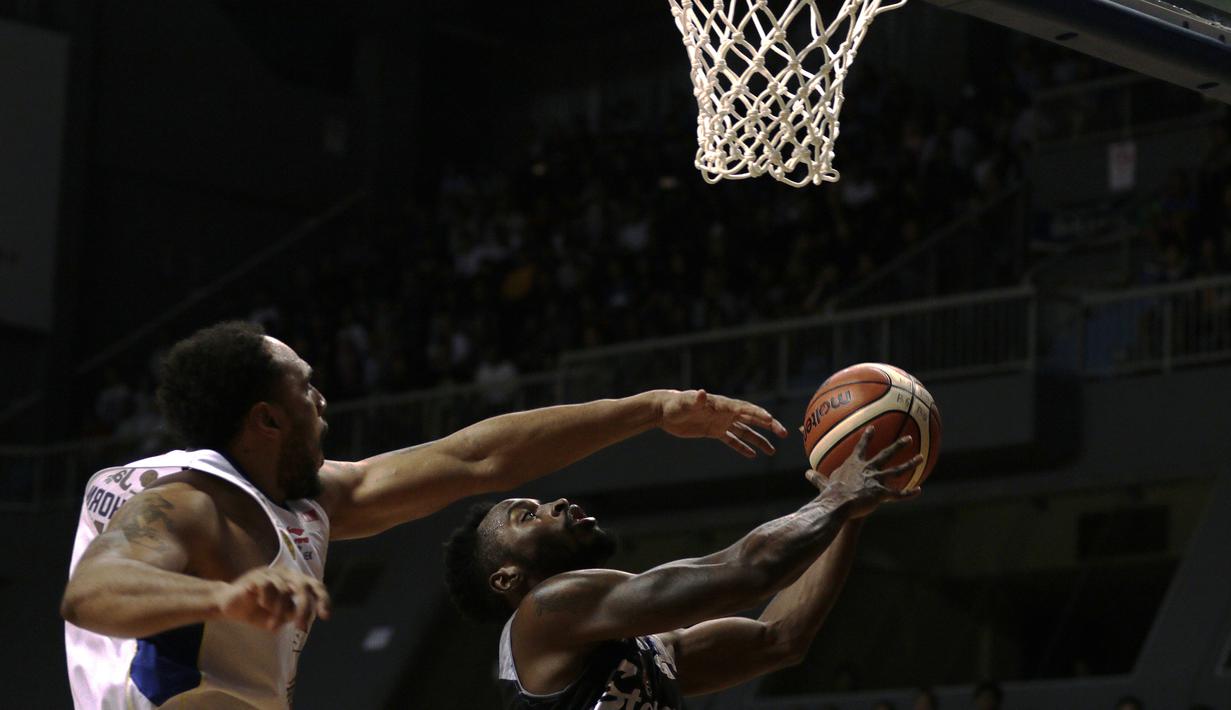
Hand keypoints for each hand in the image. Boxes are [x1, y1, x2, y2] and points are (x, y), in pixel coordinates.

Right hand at [215, 567, 331, 631]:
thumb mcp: (278, 616)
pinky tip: (261, 604)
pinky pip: (268, 587)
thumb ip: (291, 613)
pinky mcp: (257, 575)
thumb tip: (301, 615)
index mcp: (296, 581)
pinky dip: (267, 600)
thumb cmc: (257, 611)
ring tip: (272, 626)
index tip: (326, 617)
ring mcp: (272, 572)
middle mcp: (287, 574)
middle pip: (303, 587)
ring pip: (285, 591)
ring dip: (279, 612)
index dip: (323, 600)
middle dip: (304, 609)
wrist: (229, 606)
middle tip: (300, 627)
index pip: (316, 586)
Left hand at [658, 389, 788, 457]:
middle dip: (768, 426)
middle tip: (784, 434)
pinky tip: (752, 455)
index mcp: (723, 405)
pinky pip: (731, 440)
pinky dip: (741, 447)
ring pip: (745, 432)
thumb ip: (696, 400)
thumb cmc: (675, 404)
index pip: (746, 409)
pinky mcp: (713, 431)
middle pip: (752, 419)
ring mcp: (720, 422)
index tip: (772, 422)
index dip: (760, 415)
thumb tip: (702, 393)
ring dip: (758, 440)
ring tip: (772, 451)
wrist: (664, 411)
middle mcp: (725, 413)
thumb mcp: (685, 402)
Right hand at [807, 427, 921, 518]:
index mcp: (854, 464)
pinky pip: (898, 494)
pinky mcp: (882, 494)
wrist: (838, 504)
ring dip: (910, 463)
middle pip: (885, 454)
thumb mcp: (822, 483)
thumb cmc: (829, 494)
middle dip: (898, 445)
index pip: (861, 447)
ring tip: (920, 457)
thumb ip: (817, 478)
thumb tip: (807, 473)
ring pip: (897, 471)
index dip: (867, 437)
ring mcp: (876, 480)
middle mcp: (868, 469)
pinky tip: (918, 491)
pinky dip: (908, 493)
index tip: (872, 428)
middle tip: (908, 438)